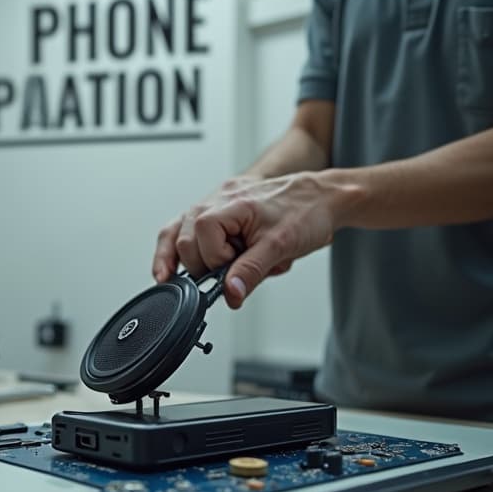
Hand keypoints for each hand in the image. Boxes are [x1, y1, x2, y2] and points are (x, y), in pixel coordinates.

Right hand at [153, 172, 337, 308]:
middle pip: (183, 239)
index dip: (216, 262)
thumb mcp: (281, 247)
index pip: (201, 237)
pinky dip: (182, 248)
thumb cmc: (306, 212)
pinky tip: (171, 267)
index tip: (233, 273)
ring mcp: (214, 203)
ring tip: (188, 276)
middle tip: (227, 273)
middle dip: (203, 264)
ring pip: (177, 232)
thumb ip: (251, 272)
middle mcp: (216, 199)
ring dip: (188, 258)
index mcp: (232, 203)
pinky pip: (186, 229)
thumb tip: (230, 294)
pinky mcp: (217, 211)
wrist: (321, 197)